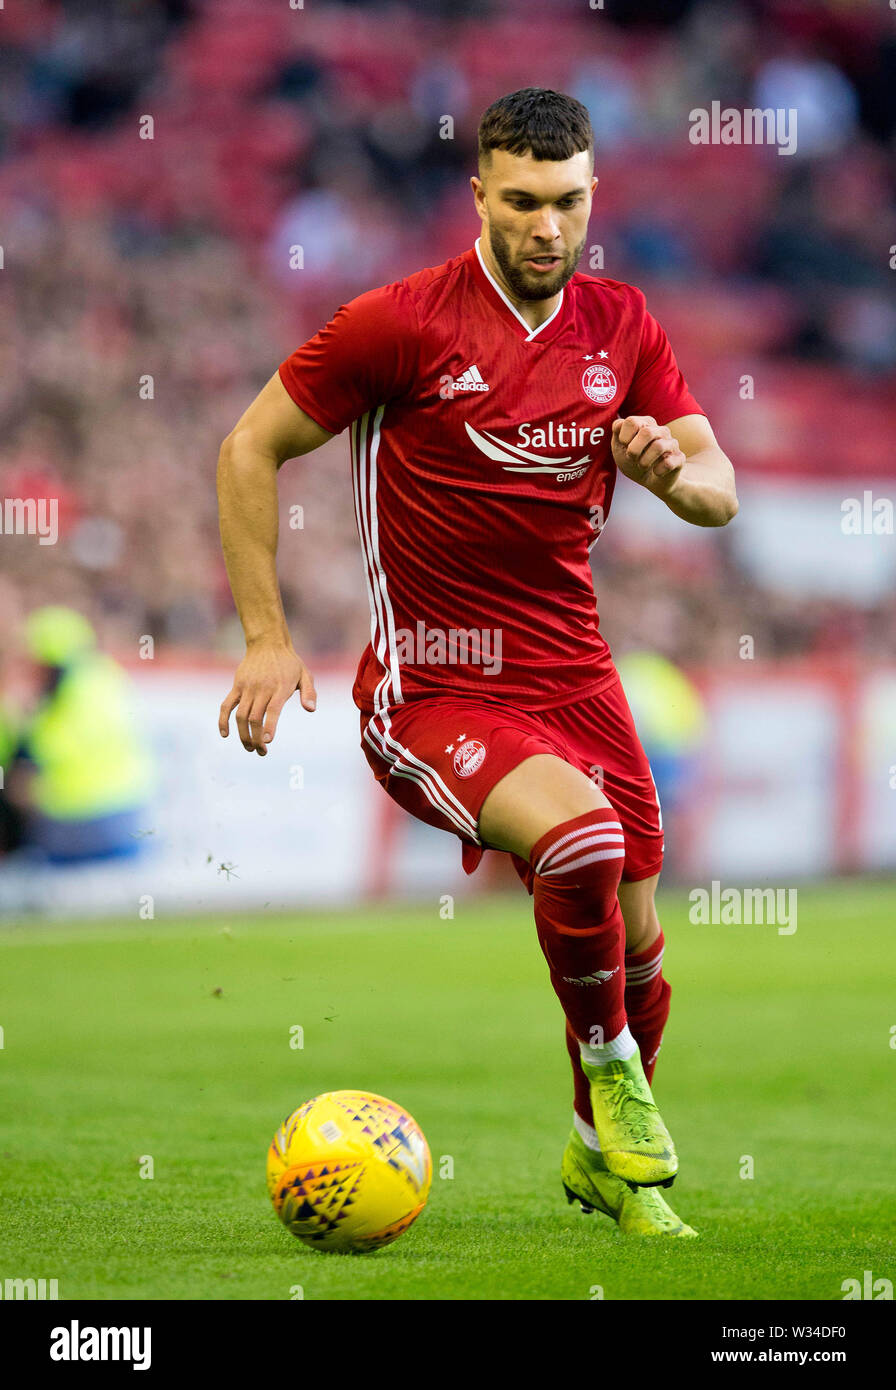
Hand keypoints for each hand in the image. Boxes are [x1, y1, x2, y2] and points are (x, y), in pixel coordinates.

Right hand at [218, 641, 315, 755]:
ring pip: (240, 715)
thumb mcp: (305, 675)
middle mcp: (262, 689)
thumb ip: (309, 692)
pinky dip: (223, 720)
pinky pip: (226, 705)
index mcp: (280, 688)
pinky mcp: (237, 686)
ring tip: (249, 748)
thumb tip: (311, 710)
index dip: (269, 727)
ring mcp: (247, 688)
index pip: (272, 710)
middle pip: (255, 718)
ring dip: (243, 735)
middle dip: (256, 738)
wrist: (267, 643)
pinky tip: (225, 734)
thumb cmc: (289, 663)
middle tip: (261, 752)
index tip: (267, 742)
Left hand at [611, 415, 685, 492]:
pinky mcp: (679, 458)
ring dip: (644, 461)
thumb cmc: (633, 461)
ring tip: (642, 466)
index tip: (624, 447)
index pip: (632, 422)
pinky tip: (656, 472)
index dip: (623, 437)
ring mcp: (671, 443)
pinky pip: (669, 463)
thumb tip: (619, 424)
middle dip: (634, 450)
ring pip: (658, 446)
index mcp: (645, 423)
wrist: (649, 481)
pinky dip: (658, 470)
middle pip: (646, 432)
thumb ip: (617, 433)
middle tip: (632, 458)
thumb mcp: (619, 447)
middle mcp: (660, 430)